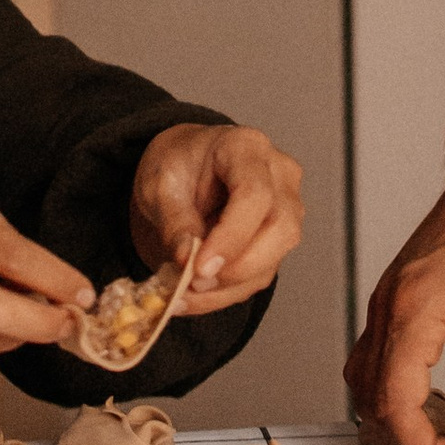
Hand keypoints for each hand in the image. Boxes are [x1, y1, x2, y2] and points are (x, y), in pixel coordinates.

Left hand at [130, 123, 301, 309]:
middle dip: (235, 267)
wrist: (184, 169)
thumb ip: (174, 220)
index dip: (231, 236)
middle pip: (279, 229)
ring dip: (226, 288)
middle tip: (192, 283)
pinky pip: (258, 277)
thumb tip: (187, 261)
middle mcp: (278, 176)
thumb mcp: (159, 184)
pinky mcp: (276, 241)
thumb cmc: (177, 165)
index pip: (255, 195)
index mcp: (246, 148)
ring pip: (273, 260)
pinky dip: (224, 294)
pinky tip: (194, 296)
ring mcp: (285, 209)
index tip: (199, 267)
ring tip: (183, 295)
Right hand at [344, 176, 444, 444]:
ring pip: (365, 378)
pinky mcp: (393, 296)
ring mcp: (384, 301)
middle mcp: (386, 309)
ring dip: (393, 417)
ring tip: (439, 442)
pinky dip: (392, 389)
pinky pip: (375, 355)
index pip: (397, 405)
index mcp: (413, 315)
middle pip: (370, 398)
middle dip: (404, 443)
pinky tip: (430, 400)